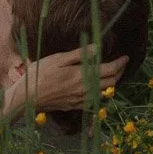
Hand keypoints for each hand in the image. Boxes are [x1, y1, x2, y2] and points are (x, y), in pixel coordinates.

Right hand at [13, 48, 127, 111]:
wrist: (27, 98)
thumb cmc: (40, 75)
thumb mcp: (58, 59)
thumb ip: (79, 55)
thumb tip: (97, 47)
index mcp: (82, 76)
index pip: (110, 70)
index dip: (120, 63)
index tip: (125, 57)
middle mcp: (85, 90)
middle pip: (111, 83)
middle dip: (119, 73)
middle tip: (120, 65)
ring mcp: (80, 100)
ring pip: (103, 93)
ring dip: (111, 83)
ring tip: (111, 75)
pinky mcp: (73, 106)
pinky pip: (93, 101)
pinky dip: (99, 93)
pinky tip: (96, 88)